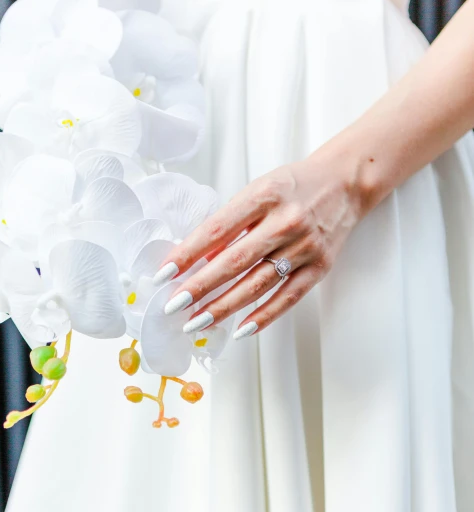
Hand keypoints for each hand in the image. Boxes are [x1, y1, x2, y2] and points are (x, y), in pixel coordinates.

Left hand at [155, 150, 364, 338]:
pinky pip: (288, 297)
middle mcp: (285, 222)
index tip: (164, 274)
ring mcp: (304, 247)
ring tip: (197, 322)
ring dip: (224, 307)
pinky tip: (241, 329)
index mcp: (264, 196)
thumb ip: (231, 222)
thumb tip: (198, 258)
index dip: (187, 254)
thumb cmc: (295, 185)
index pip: (217, 229)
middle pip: (234, 261)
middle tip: (173, 306)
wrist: (346, 182)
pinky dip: (264, 315)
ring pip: (258, 284)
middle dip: (199, 287)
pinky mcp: (319, 267)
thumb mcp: (258, 190)